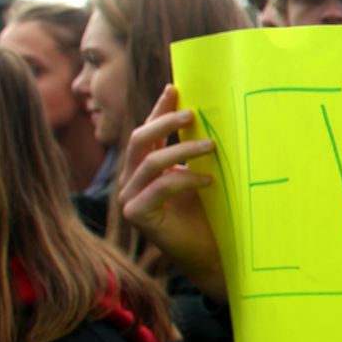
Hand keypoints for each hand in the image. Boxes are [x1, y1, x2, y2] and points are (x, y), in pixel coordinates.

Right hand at [118, 85, 227, 302]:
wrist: (212, 253)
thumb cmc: (210, 213)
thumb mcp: (202, 174)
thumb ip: (196, 151)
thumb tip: (212, 115)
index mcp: (144, 167)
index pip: (148, 132)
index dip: (159, 109)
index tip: (174, 87)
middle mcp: (131, 180)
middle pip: (139, 140)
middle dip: (164, 122)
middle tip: (193, 114)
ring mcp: (129, 198)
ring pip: (149, 162)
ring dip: (182, 150)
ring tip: (212, 146)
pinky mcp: (137, 215)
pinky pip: (159, 187)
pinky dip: (184, 179)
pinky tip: (208, 179)